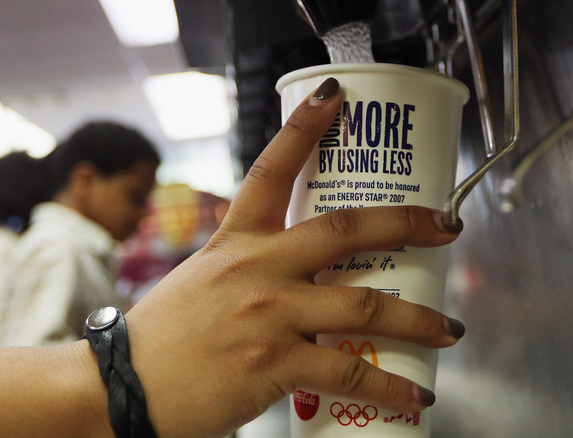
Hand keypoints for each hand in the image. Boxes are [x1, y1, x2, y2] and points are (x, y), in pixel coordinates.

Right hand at [125, 78, 463, 436]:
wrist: (124, 389)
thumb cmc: (164, 337)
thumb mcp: (203, 279)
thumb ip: (248, 265)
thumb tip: (294, 267)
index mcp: (236, 242)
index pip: (272, 170)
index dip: (305, 128)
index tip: (335, 97)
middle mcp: (256, 268)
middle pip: (343, 230)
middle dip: (405, 223)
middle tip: (447, 224)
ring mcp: (268, 314)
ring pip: (363, 305)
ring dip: (416, 317)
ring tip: (448, 327)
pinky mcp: (274, 363)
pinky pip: (348, 372)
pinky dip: (390, 385)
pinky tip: (416, 394)